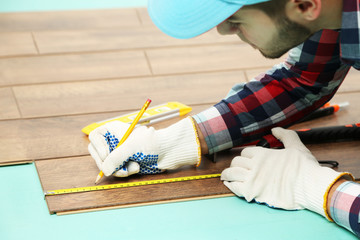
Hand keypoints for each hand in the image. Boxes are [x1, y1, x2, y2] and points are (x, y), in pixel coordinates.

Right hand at [88, 117, 200, 176]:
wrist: (168, 150)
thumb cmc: (151, 142)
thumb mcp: (131, 147)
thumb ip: (116, 158)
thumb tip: (104, 170)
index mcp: (114, 129)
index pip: (95, 136)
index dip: (98, 146)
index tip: (106, 155)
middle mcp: (114, 140)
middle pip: (98, 153)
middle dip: (108, 163)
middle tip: (117, 168)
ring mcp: (118, 152)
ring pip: (107, 165)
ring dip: (119, 169)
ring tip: (134, 167)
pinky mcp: (124, 163)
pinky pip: (116, 170)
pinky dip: (125, 172)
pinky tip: (136, 168)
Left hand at [221, 127, 352, 217]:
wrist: (310, 186)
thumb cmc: (304, 168)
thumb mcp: (296, 146)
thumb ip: (285, 136)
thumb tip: (275, 129)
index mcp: (262, 154)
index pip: (245, 153)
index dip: (245, 156)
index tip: (246, 160)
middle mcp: (255, 165)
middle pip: (236, 162)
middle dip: (235, 165)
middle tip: (236, 168)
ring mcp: (252, 179)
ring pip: (232, 174)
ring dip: (227, 174)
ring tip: (225, 176)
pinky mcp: (252, 193)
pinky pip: (235, 188)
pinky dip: (230, 185)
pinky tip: (229, 184)